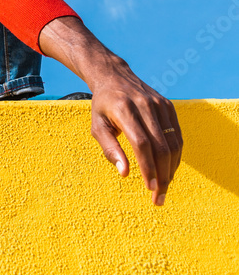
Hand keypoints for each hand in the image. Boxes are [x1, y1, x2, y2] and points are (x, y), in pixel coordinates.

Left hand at [90, 66, 182, 205]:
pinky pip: (176, 135)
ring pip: (173, 143)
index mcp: (125, 110)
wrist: (115, 76)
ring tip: (164, 187)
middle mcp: (145, 106)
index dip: (148, 168)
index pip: (141, 144)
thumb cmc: (103, 106)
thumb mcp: (97, 126)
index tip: (150, 188)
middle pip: (161, 147)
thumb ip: (110, 149)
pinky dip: (175, 156)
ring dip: (171, 169)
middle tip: (159, 198)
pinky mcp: (168, 106)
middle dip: (162, 176)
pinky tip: (169, 169)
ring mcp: (159, 104)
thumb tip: (125, 173)